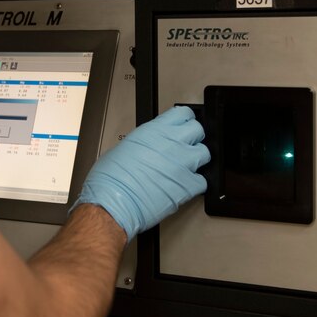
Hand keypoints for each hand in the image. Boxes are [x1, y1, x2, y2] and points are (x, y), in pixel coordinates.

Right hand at [73, 105, 209, 242]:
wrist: (114, 202)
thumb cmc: (111, 179)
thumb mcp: (124, 147)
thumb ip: (144, 142)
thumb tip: (149, 146)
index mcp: (155, 130)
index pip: (183, 114)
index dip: (184, 121)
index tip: (182, 126)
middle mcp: (172, 143)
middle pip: (198, 130)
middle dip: (194, 138)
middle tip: (186, 146)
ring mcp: (183, 164)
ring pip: (205, 153)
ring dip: (197, 160)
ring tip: (185, 168)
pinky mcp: (188, 186)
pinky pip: (203, 181)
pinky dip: (196, 184)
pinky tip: (184, 186)